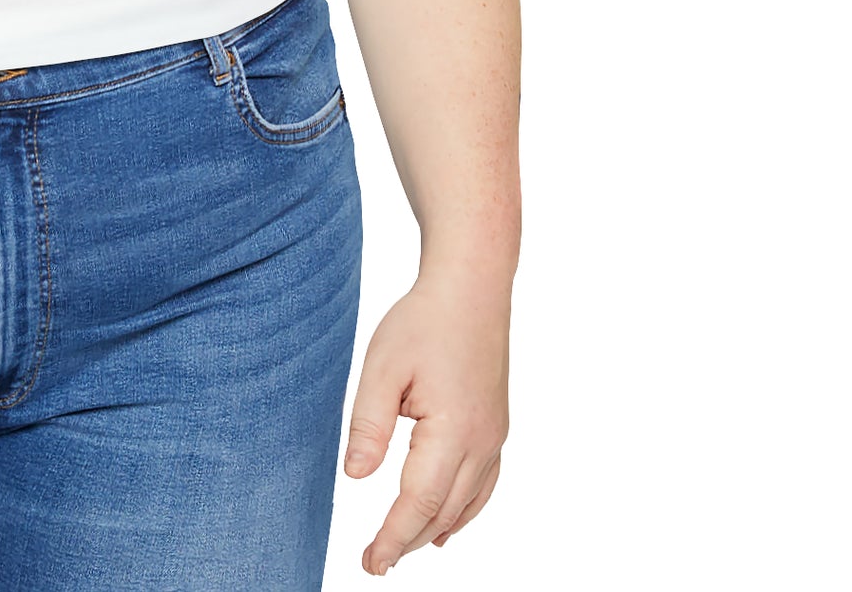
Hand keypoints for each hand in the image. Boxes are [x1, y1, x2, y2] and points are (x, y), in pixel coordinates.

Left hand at [343, 264, 510, 573]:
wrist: (471, 288)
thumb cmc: (424, 321)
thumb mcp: (382, 368)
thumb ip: (368, 425)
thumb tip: (355, 477)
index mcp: (454, 432)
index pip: (420, 503)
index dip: (393, 537)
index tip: (371, 563)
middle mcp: (482, 443)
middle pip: (445, 511)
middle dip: (409, 540)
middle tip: (376, 562)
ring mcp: (494, 436)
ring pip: (467, 503)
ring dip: (435, 528)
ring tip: (403, 548)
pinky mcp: (495, 425)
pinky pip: (483, 484)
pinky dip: (463, 510)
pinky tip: (447, 523)